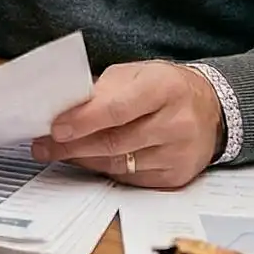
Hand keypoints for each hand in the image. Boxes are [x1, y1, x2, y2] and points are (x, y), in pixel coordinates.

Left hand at [30, 61, 222, 187]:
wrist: (210, 109)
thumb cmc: (165, 88)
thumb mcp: (137, 74)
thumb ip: (102, 91)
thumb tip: (63, 110)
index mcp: (165, 88)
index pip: (117, 109)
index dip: (83, 121)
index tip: (55, 128)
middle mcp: (177, 123)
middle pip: (114, 142)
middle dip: (72, 146)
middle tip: (43, 145)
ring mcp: (178, 153)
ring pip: (118, 164)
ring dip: (82, 160)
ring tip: (58, 152)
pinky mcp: (176, 176)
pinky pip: (129, 179)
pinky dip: (104, 170)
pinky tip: (87, 161)